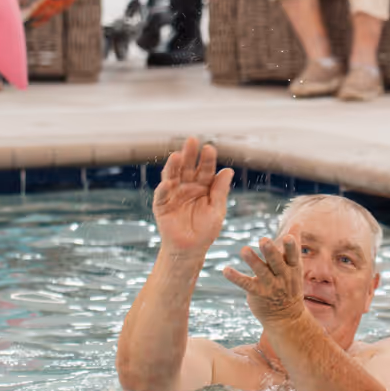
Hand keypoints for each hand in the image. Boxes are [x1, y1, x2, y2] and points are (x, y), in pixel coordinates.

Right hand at [152, 138, 232, 253]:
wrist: (190, 250)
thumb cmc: (205, 231)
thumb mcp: (217, 210)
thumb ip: (220, 191)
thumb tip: (228, 170)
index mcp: (203, 186)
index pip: (206, 169)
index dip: (207, 159)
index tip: (209, 148)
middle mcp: (187, 186)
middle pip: (188, 167)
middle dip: (190, 154)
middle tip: (192, 140)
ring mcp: (173, 194)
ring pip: (173, 176)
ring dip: (174, 166)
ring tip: (177, 155)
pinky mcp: (162, 205)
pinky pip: (162, 195)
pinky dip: (164, 189)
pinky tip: (168, 183)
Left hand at [222, 230, 306, 324]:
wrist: (287, 317)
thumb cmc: (290, 285)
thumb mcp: (295, 266)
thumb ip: (294, 245)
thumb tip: (297, 223)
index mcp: (292, 268)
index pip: (293, 256)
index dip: (291, 247)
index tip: (288, 236)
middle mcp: (282, 277)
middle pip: (277, 263)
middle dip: (271, 252)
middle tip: (263, 240)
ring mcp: (270, 286)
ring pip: (261, 272)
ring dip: (253, 261)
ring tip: (244, 249)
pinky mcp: (257, 293)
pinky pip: (246, 284)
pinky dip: (235, 277)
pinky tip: (225, 270)